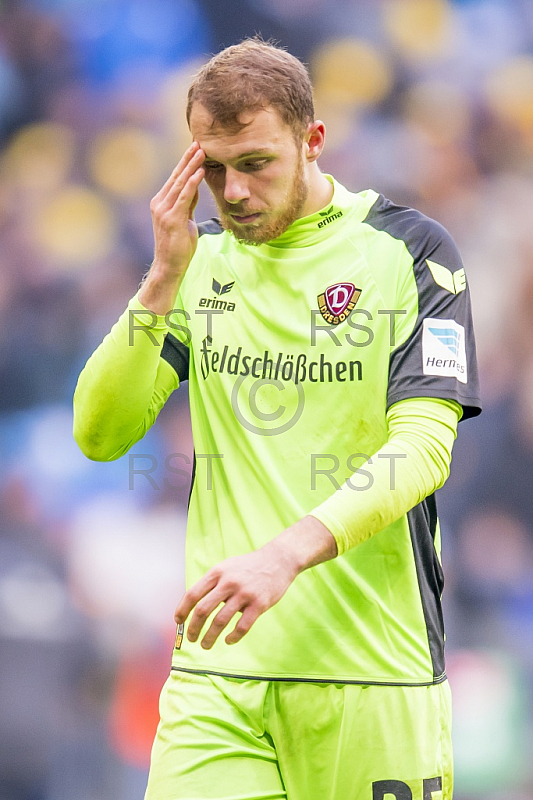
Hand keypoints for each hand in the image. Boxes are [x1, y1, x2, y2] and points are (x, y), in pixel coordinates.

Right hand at [149, 141, 204, 278]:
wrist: (169, 266)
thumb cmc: (178, 246)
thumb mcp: (185, 220)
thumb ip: (188, 203)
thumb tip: (195, 186)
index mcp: (161, 202)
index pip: (175, 178)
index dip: (185, 162)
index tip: (195, 148)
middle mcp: (159, 203)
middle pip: (176, 176)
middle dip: (188, 158)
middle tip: (199, 142)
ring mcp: (164, 211)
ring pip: (180, 183)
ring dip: (192, 166)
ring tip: (202, 151)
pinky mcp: (172, 219)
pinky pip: (184, 197)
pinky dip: (192, 183)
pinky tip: (200, 171)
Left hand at [174, 539, 299, 649]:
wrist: (278, 560)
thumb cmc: (248, 566)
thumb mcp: (226, 567)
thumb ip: (212, 583)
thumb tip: (194, 606)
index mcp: (217, 573)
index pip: (192, 594)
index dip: (182, 610)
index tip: (178, 621)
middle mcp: (229, 582)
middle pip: (203, 610)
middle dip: (193, 628)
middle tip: (191, 638)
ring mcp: (244, 593)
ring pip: (220, 621)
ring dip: (209, 637)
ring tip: (206, 645)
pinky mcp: (259, 604)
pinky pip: (242, 626)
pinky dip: (233, 637)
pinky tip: (228, 640)